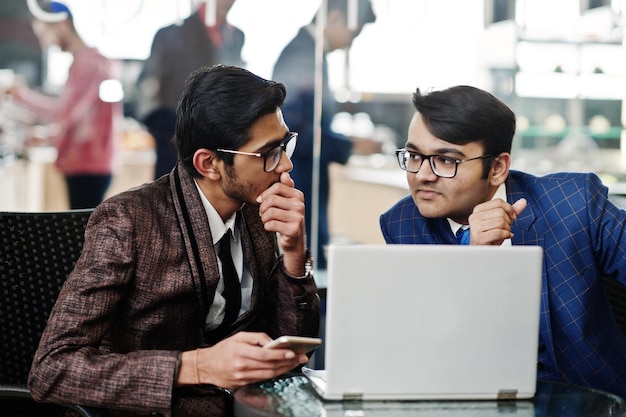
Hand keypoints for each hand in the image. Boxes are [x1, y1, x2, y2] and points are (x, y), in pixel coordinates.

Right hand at [178, 332, 307, 388]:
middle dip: (287, 362)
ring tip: (294, 363)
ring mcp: (243, 376)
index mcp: (240, 351)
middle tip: (300, 358)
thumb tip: (272, 341)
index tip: (292, 352)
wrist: (205, 366)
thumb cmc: (222, 350)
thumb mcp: (238, 336)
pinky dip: (274, 374)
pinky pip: (262, 379)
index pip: (265, 354)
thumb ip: (256, 337)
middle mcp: (242, 365)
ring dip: (284, 369)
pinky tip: (281, 369)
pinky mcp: (243, 384)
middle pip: (270, 365)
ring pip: (268, 374)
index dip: (280, 354)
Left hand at [256, 172, 306, 274]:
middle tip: (262, 213)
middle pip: (272, 199)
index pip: (278, 186)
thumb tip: (284, 173)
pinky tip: (270, 227)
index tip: (260, 200)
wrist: (294, 240)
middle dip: (262, 207)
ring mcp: (298, 218)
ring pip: (270, 212)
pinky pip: (271, 224)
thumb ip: (285, 187)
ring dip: (263, 217)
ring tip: (266, 220)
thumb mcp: (287, 202)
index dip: (265, 193)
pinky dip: (267, 226)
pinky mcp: (293, 230)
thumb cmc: (287, 218)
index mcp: (298, 196)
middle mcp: (300, 206)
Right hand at [467, 198, 526, 244]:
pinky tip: (505, 237)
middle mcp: (474, 217)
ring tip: (504, 233)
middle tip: (505, 228)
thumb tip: (523, 201)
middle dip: (508, 221)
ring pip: (500, 222)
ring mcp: (475, 227)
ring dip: (507, 229)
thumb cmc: (491, 236)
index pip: (498, 202)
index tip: (512, 217)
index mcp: (478, 210)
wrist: (484, 251)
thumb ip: (511, 211)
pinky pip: (499, 232)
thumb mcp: (502, 221)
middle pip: (500, 212)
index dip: (509, 209)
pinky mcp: (479, 237)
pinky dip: (506, 235)